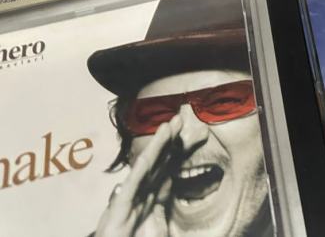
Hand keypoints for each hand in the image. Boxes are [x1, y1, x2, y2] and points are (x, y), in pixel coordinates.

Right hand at [95, 115, 182, 236]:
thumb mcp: (152, 226)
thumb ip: (159, 206)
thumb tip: (168, 181)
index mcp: (147, 200)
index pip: (163, 171)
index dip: (175, 152)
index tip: (187, 134)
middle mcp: (137, 196)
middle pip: (156, 164)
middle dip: (167, 141)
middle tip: (179, 119)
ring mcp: (127, 202)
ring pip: (144, 169)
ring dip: (156, 147)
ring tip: (168, 127)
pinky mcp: (118, 212)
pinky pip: (130, 188)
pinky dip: (139, 171)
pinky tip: (147, 157)